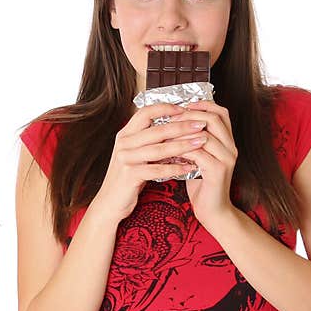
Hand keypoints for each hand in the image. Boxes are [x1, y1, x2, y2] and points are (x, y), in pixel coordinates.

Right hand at [89, 102, 209, 225]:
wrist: (109, 203)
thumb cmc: (126, 178)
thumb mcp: (134, 155)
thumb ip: (148, 141)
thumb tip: (175, 128)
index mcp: (125, 134)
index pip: (145, 112)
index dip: (165, 108)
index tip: (185, 109)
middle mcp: (124, 143)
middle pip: (157, 129)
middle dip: (182, 126)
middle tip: (201, 124)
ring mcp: (126, 159)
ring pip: (159, 148)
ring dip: (183, 145)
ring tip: (201, 142)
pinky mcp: (130, 175)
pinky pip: (157, 169)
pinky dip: (175, 168)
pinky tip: (190, 167)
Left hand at [180, 100, 238, 228]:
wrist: (212, 211)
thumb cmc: (202, 184)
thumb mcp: (198, 158)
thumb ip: (193, 142)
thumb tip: (173, 124)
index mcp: (228, 141)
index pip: (221, 112)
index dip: (202, 105)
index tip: (183, 105)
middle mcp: (231, 147)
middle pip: (214, 118)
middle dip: (190, 115)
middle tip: (171, 119)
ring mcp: (226, 159)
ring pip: (205, 135)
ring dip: (182, 132)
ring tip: (166, 134)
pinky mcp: (218, 171)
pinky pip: (198, 153)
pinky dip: (182, 150)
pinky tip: (169, 151)